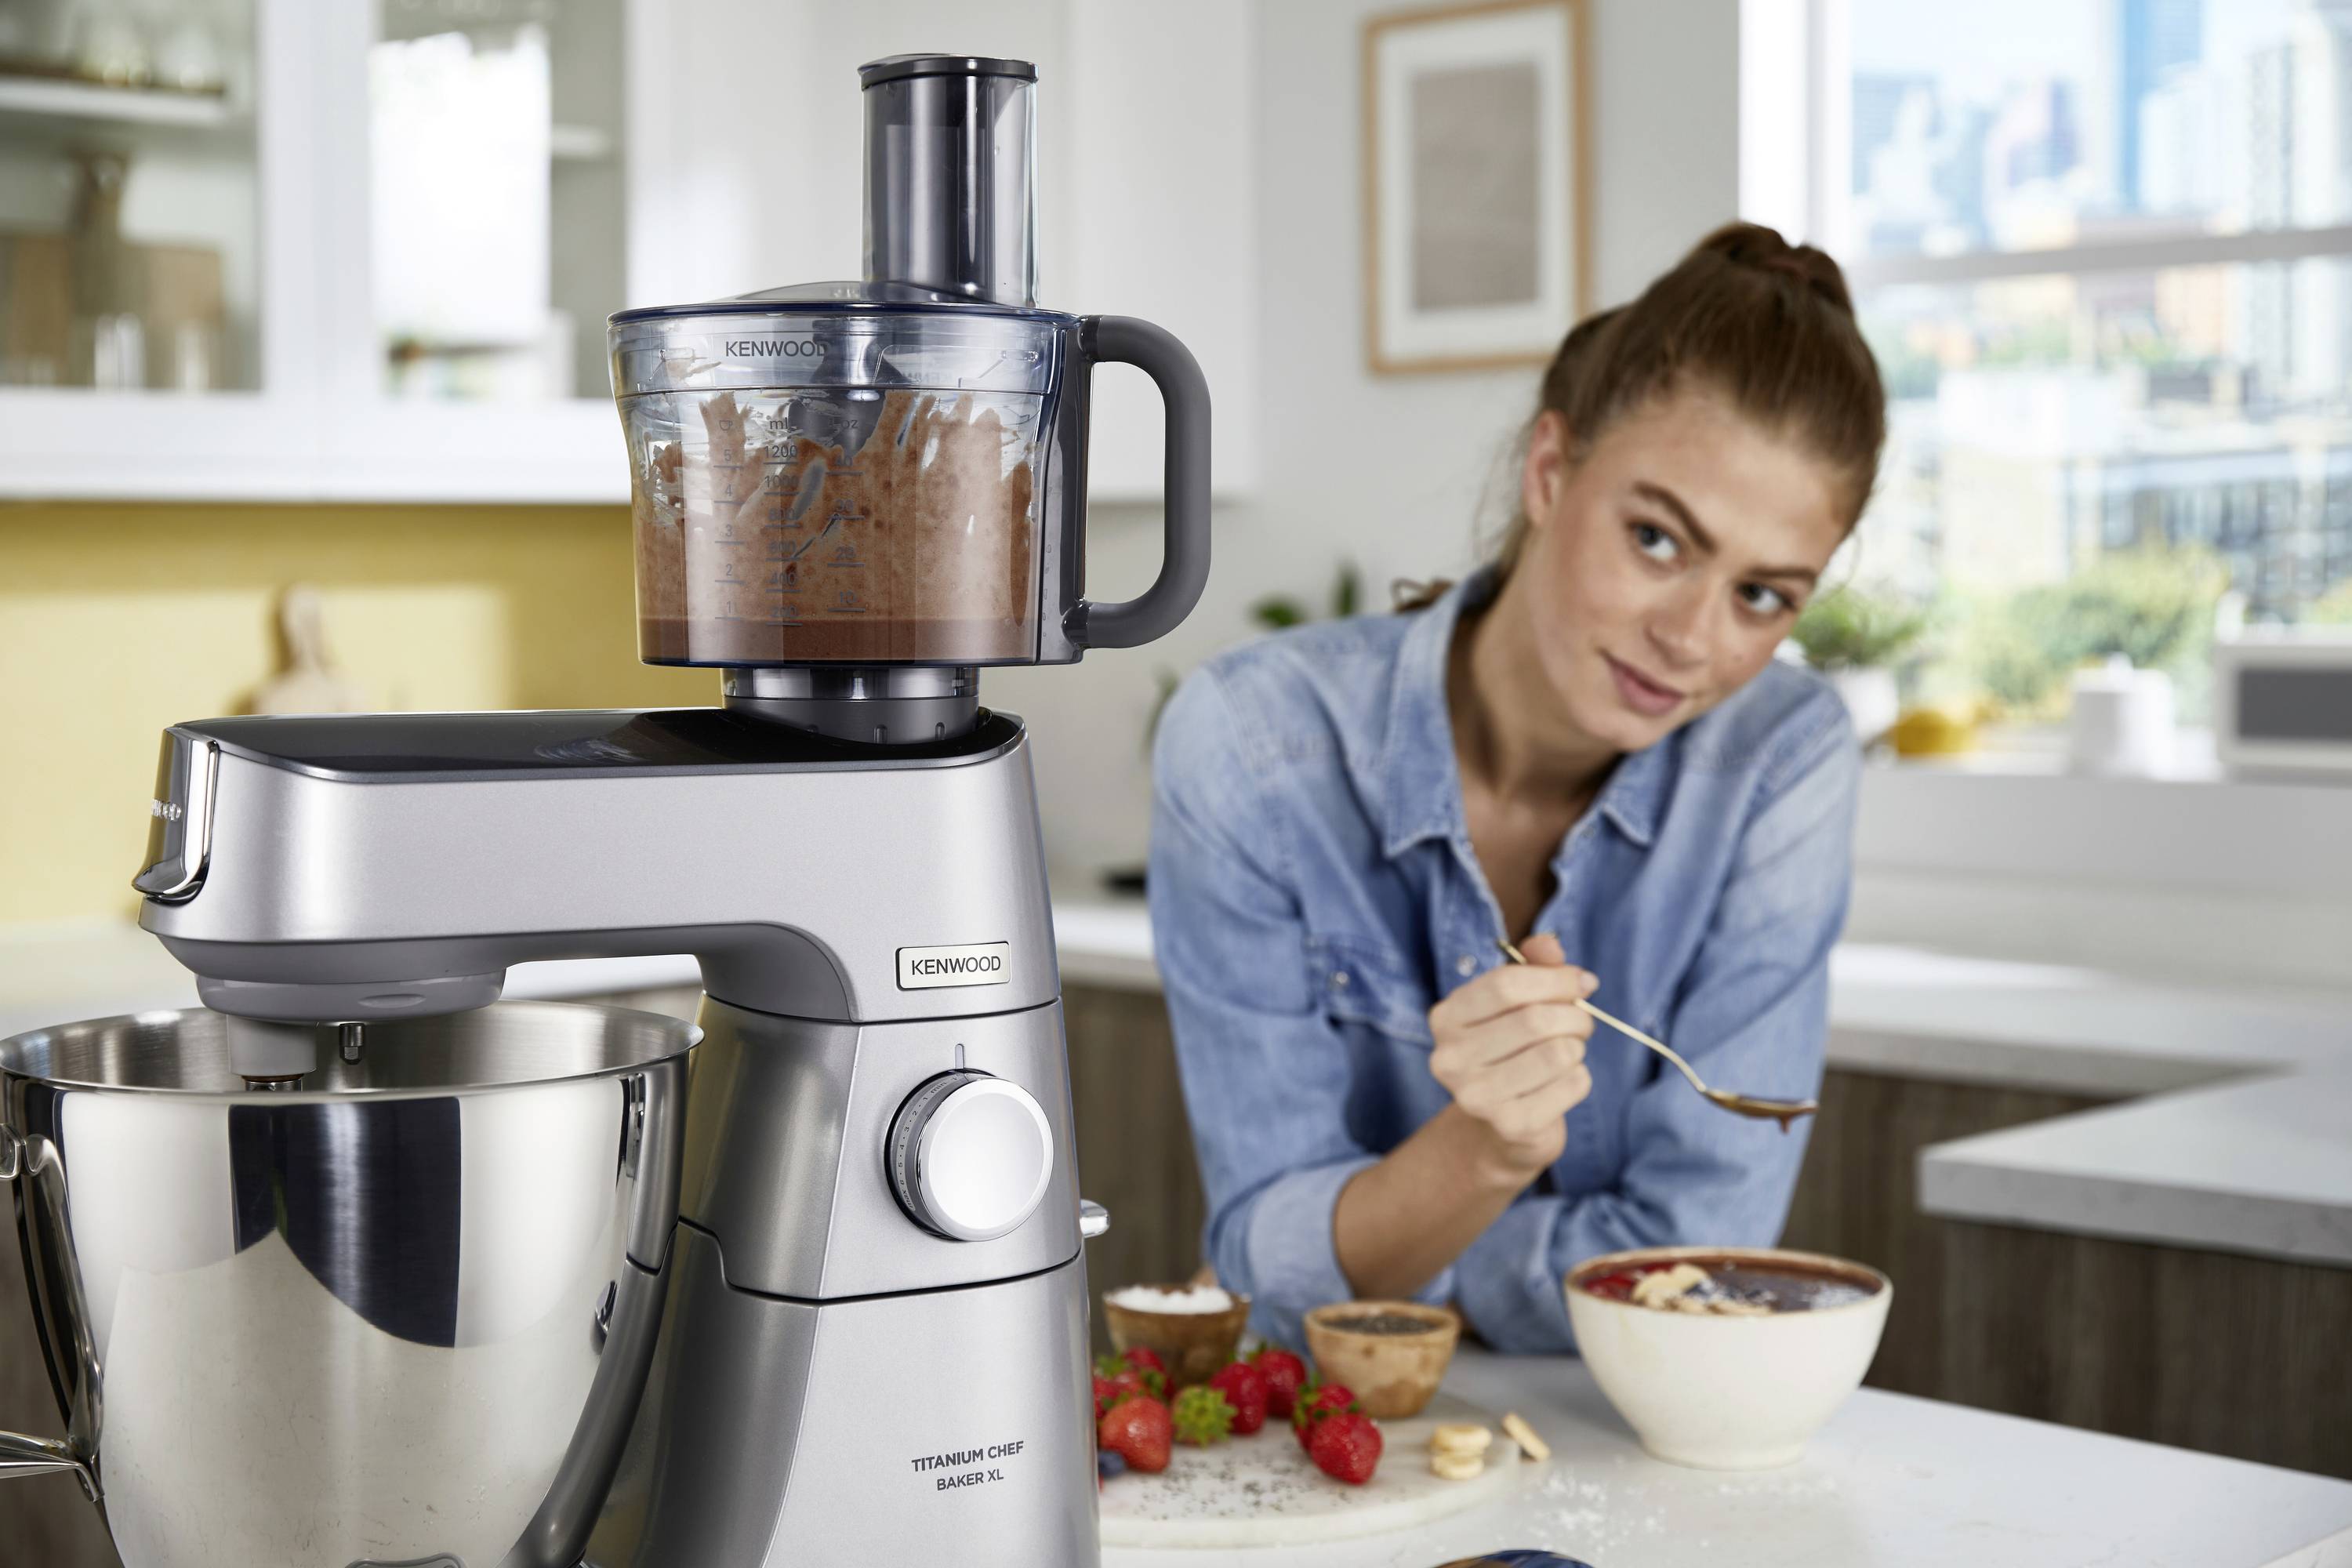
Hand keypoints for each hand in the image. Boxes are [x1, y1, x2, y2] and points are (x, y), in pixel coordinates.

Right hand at [1426, 933, 1596, 1181]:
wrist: (1501, 1128)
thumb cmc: (1512, 1052)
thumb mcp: (1516, 1004)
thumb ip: (1532, 966)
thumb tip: (1550, 945)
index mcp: (1446, 1018)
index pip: (1507, 984)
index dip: (1556, 978)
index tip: (1583, 983)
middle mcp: (1449, 1058)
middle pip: (1535, 1020)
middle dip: (1575, 1016)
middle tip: (1582, 1024)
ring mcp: (1475, 1097)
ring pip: (1558, 1053)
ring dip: (1577, 1048)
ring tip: (1569, 1052)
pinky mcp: (1509, 1126)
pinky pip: (1572, 1086)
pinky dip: (1580, 1079)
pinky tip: (1563, 1083)